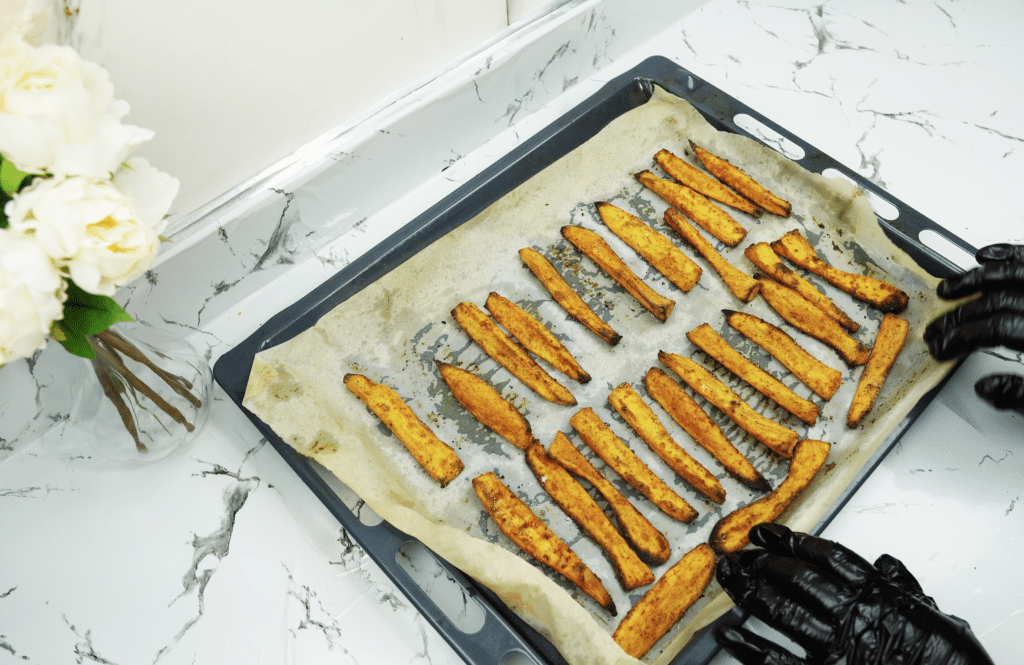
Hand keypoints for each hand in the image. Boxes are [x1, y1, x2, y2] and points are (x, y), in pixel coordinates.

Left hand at [713, 524, 993, 664]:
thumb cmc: (948, 662)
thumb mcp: (933, 616)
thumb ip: (903, 587)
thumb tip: (885, 564)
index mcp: (876, 594)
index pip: (824, 556)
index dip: (789, 541)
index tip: (765, 533)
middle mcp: (852, 614)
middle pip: (795, 577)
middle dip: (762, 563)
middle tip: (738, 556)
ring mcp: (835, 647)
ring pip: (780, 611)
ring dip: (748, 592)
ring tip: (728, 578)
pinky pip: (776, 660)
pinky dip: (748, 648)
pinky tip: (728, 636)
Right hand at [924, 243, 1023, 413]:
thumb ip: (1020, 395)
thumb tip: (986, 388)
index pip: (995, 328)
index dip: (961, 337)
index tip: (941, 349)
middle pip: (997, 301)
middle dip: (959, 317)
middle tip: (937, 329)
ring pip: (1013, 272)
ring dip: (974, 279)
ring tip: (947, 289)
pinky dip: (1008, 254)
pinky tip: (986, 256)